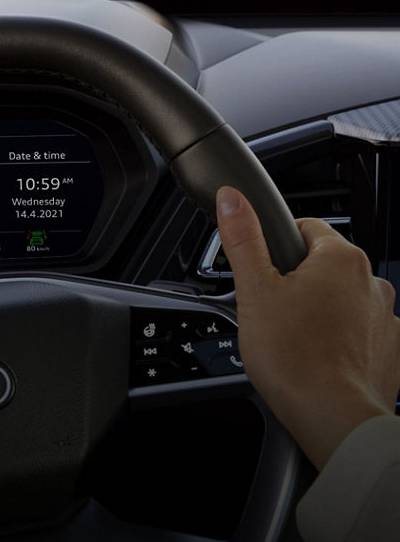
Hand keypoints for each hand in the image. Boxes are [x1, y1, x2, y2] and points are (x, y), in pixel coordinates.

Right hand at [216, 187, 399, 470]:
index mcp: (340, 258)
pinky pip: (360, 331)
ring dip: (320, 310)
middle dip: (296, 282)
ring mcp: (387, 318)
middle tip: (272, 311)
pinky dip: (340, 339)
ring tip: (294, 339)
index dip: (277, 245)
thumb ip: (243, 237)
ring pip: (341, 299)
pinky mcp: (392, 350)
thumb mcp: (254, 289)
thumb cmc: (296, 359)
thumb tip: (232, 198)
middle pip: (323, 265)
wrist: (335, 420)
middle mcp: (371, 282)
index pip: (305, 226)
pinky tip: (317, 357)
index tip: (263, 271)